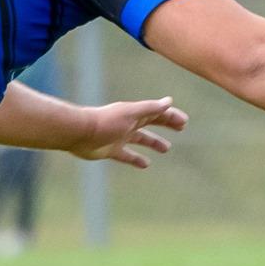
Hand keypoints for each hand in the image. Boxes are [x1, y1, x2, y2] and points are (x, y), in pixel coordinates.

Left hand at [67, 97, 188, 167]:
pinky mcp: (112, 150)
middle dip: (166, 124)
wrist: (80, 133)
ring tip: (166, 148)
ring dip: (154, 142)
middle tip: (181, 128)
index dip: (171, 116)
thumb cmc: (105, 122)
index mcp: (134, 114)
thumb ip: (150, 108)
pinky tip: (145, 164)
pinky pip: (128, 155)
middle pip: (151, 123)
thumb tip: (169, 101)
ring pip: (141, 139)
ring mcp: (120, 137)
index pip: (157, 113)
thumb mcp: (131, 114)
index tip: (184, 122)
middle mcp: (128, 124)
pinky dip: (136, 159)